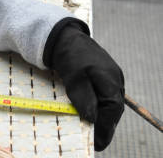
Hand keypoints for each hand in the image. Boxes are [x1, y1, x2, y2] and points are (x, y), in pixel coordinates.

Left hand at [47, 20, 123, 150]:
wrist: (65, 38)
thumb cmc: (70, 56)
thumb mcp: (74, 77)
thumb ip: (84, 98)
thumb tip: (92, 119)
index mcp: (110, 80)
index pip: (113, 110)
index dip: (106, 128)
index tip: (97, 142)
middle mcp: (115, 80)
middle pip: (113, 110)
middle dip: (104, 126)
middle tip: (93, 141)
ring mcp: (110, 78)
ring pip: (108, 104)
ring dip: (101, 117)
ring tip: (91, 132)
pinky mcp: (102, 78)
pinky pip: (103, 97)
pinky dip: (97, 107)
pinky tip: (88, 114)